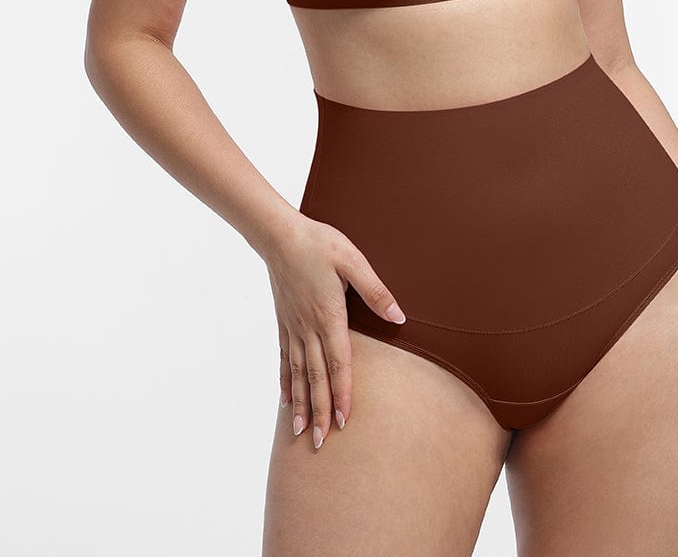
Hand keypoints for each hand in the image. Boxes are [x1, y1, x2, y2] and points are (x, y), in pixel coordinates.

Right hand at [264, 212, 406, 450]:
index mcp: (329, 316)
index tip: (346, 422)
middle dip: (321, 411)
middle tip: (322, 443)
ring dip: (302, 404)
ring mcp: (293, 327)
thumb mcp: (353, 261)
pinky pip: (283, 358)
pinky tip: (285, 401)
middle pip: (316, 377)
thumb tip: (398, 317)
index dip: (344, 393)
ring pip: (297, 374)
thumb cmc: (320, 243)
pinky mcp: (283, 321)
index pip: (338, 363)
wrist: (280, 234)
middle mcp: (308, 327)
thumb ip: (375, 290)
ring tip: (301, 433)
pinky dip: (285, 382)